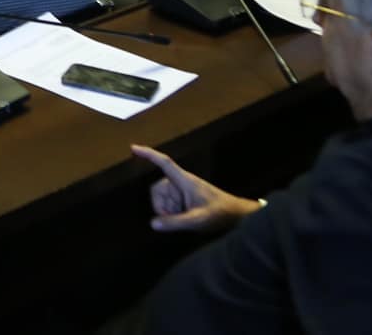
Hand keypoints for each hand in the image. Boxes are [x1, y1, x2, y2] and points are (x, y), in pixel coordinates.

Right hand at [131, 145, 258, 232]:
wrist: (238, 216)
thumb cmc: (220, 213)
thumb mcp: (198, 220)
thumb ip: (175, 222)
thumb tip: (152, 223)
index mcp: (184, 180)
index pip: (163, 162)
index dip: (148, 154)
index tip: (133, 148)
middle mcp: (181, 183)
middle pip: (157, 189)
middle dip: (160, 205)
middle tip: (174, 218)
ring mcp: (183, 191)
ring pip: (162, 199)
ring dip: (167, 211)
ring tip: (184, 219)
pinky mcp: (186, 199)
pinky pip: (169, 204)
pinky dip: (172, 213)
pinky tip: (185, 219)